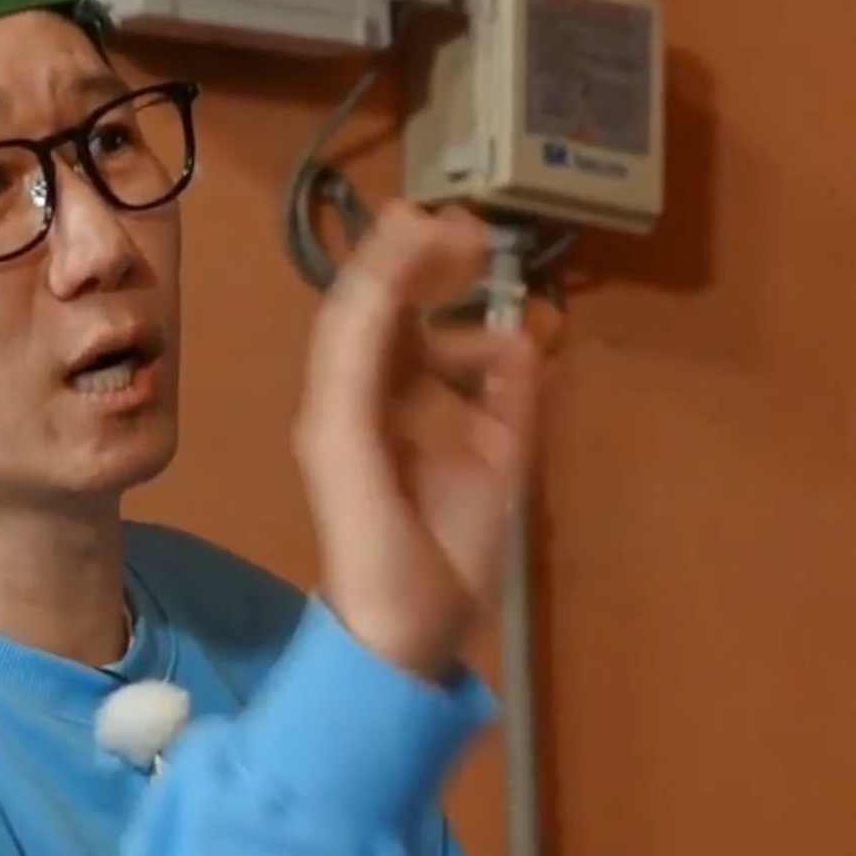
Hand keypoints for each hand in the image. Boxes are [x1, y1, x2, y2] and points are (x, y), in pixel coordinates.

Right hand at [294, 202, 542, 680]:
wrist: (408, 636)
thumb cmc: (442, 566)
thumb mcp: (496, 462)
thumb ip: (508, 401)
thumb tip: (522, 337)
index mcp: (381, 413)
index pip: (395, 329)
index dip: (428, 279)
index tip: (478, 245)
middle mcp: (346, 404)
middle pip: (370, 310)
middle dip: (411, 257)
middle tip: (462, 219)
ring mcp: (333, 416)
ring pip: (353, 315)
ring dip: (393, 260)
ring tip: (438, 221)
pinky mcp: (333, 431)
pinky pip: (352, 348)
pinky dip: (378, 293)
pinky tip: (408, 252)